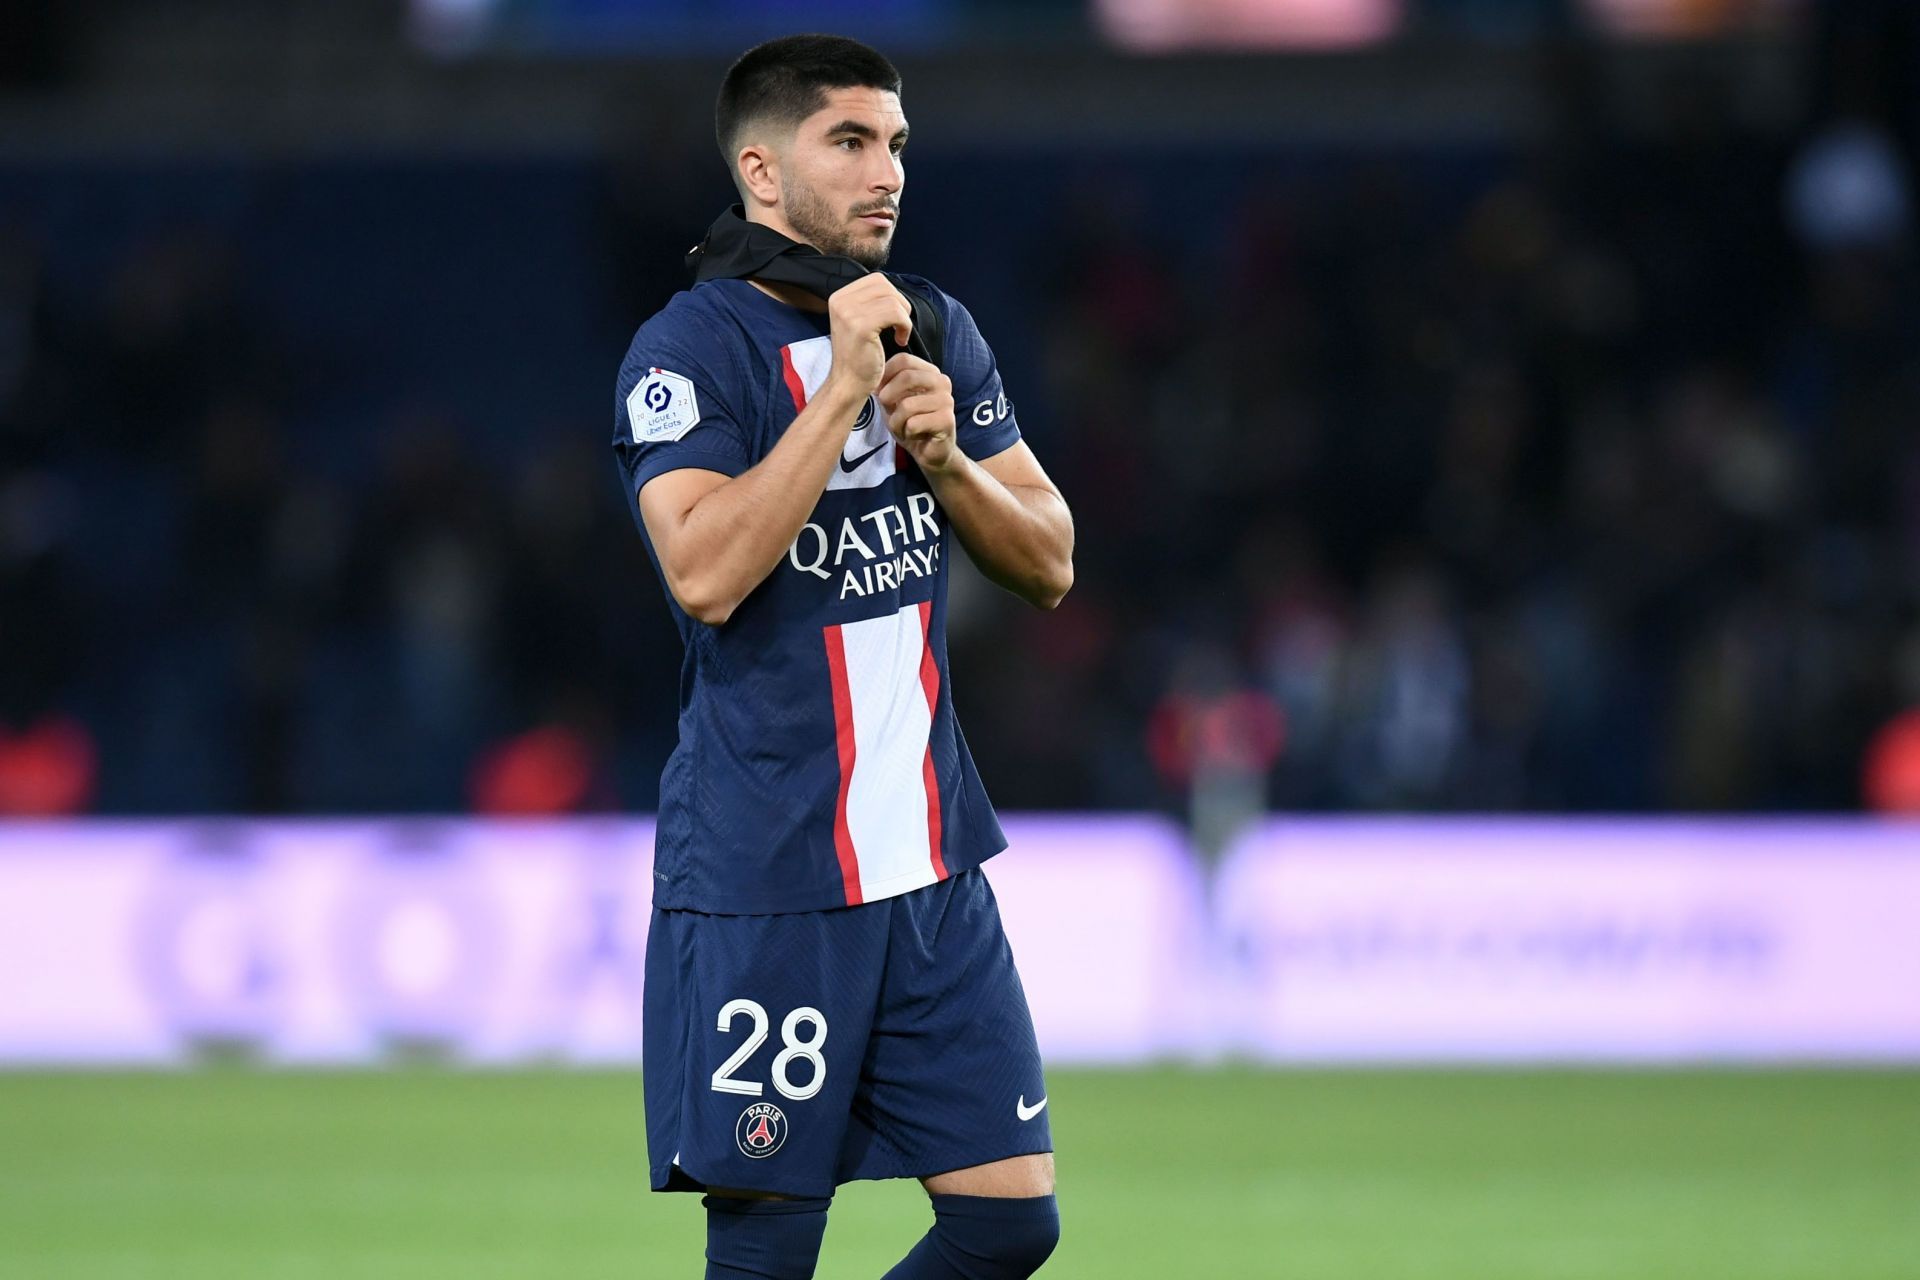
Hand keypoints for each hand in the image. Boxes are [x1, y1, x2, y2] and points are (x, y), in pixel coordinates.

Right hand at [826, 275, 912, 397]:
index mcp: (839, 297)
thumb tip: (891, 289)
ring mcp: (848, 313)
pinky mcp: (861, 327)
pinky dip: (905, 326)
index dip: (892, 295)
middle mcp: (840, 301)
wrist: (848, 384)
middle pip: (885, 285)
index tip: (892, 317)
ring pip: (892, 300)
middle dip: (900, 304)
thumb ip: (869, 303)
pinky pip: (896, 314)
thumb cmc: (858, 356)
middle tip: (899, 325)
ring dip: (904, 317)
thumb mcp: (857, 322)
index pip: (876, 280)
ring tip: (900, 334)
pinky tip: (900, 340)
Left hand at [877, 353, 956, 472]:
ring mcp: (946, 400)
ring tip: (902, 427)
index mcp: (930, 372)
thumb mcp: (893, 402)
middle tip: (886, 409)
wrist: (929, 452)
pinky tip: (914, 435)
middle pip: (907, 377)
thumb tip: (872, 375)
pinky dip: (907, 432)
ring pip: (907, 405)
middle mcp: (942, 382)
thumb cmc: (911, 424)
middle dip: (888, 396)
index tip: (878, 391)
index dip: (884, 374)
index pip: (903, 360)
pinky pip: (914, 423)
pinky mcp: (947, 420)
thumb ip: (885, 386)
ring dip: (896, 421)